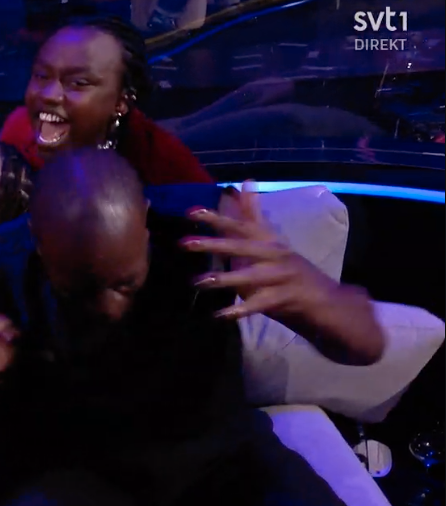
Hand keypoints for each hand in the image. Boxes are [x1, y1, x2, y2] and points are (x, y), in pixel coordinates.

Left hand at [183, 182, 337, 319]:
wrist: (328, 301)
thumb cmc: (292, 271)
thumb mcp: (272, 241)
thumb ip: (254, 215)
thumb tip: (245, 182)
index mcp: (270, 241)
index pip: (241, 225)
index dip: (216, 218)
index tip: (190, 212)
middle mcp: (276, 254)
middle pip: (242, 247)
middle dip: (213, 244)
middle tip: (184, 243)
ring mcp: (282, 276)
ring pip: (250, 276)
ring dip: (224, 279)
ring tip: (198, 282)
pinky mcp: (285, 298)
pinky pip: (259, 304)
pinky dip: (239, 311)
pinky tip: (219, 315)